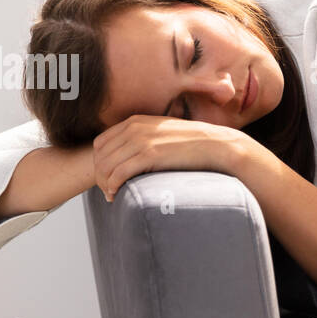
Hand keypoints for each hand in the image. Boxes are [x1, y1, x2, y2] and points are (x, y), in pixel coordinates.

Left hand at [92, 114, 251, 201]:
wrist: (216, 145)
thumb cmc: (194, 145)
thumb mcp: (163, 133)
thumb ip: (145, 138)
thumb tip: (132, 156)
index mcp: (135, 121)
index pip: (101, 143)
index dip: (100, 163)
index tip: (108, 178)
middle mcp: (134, 128)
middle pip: (100, 156)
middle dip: (100, 176)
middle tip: (109, 191)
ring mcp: (141, 140)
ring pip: (106, 166)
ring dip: (105, 184)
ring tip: (112, 195)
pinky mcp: (149, 155)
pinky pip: (118, 173)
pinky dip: (113, 186)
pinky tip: (118, 194)